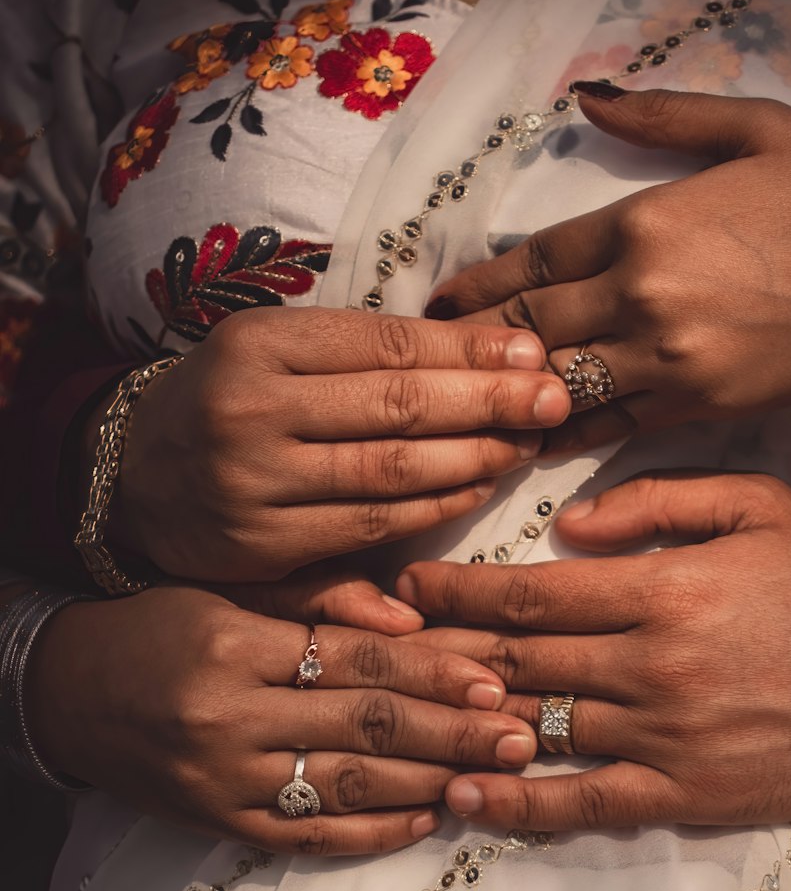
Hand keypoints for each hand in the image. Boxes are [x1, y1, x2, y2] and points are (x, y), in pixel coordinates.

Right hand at [26, 583, 538, 855]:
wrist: (69, 693)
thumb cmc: (162, 625)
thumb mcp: (231, 590)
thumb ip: (320, 597)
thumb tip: (412, 615)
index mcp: (236, 643)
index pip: (355, 657)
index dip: (432, 668)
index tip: (494, 679)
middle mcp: (229, 717)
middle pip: (364, 726)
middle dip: (451, 732)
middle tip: (521, 736)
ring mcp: (224, 780)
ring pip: (346, 785)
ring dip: (428, 782)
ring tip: (492, 776)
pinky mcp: (220, 825)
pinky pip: (308, 835)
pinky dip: (372, 830)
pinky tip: (426, 819)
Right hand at [107, 307, 569, 580]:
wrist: (133, 475)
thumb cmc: (230, 401)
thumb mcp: (279, 354)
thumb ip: (367, 354)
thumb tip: (490, 350)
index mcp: (259, 343)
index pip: (387, 343)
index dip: (470, 350)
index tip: (534, 353)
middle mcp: (251, 409)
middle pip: (398, 406)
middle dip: (490, 402)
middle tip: (556, 400)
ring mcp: (253, 483)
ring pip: (391, 470)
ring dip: (474, 458)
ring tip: (527, 443)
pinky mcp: (261, 548)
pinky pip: (371, 527)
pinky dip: (434, 509)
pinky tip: (478, 490)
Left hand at [394, 471, 790, 831]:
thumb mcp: (759, 505)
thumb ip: (660, 497)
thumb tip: (571, 524)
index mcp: (663, 590)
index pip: (531, 590)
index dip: (458, 589)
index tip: (406, 587)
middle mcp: (650, 665)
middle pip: (519, 656)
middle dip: (441, 647)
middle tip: (380, 643)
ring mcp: (661, 737)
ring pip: (538, 722)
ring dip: (462, 717)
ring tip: (399, 708)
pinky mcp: (680, 794)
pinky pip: (582, 802)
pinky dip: (517, 802)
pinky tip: (462, 794)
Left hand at [426, 87, 790, 452]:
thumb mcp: (756, 130)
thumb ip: (663, 115)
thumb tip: (586, 98)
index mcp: (645, 222)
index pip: (534, 258)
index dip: (479, 283)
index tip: (441, 301)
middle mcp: (640, 294)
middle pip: (531, 322)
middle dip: (475, 341)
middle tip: (429, 359)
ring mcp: (663, 358)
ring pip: (558, 378)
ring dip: (505, 391)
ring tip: (459, 405)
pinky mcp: (690, 407)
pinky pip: (607, 423)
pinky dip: (561, 431)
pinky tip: (525, 439)